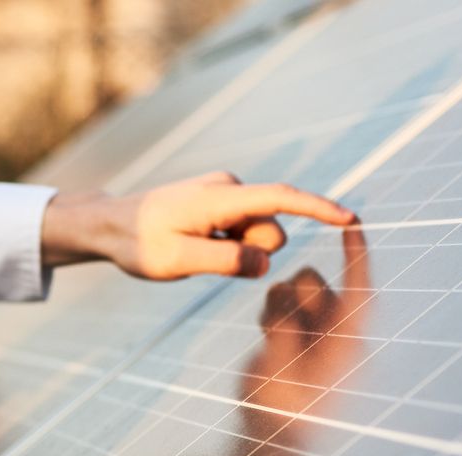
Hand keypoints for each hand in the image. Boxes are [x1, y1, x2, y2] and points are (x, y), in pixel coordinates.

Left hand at [42, 171, 356, 279]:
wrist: (110, 225)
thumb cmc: (138, 243)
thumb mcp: (176, 261)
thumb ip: (224, 261)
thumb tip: (266, 262)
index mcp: (220, 197)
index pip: (281, 199)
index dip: (319, 210)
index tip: (351, 219)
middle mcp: (229, 189)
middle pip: (271, 231)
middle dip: (252, 253)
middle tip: (204, 258)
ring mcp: (226, 196)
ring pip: (258, 237)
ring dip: (236, 252)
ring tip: (194, 251)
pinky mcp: (222, 205)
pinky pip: (243, 234)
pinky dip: (228, 247)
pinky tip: (195, 246)